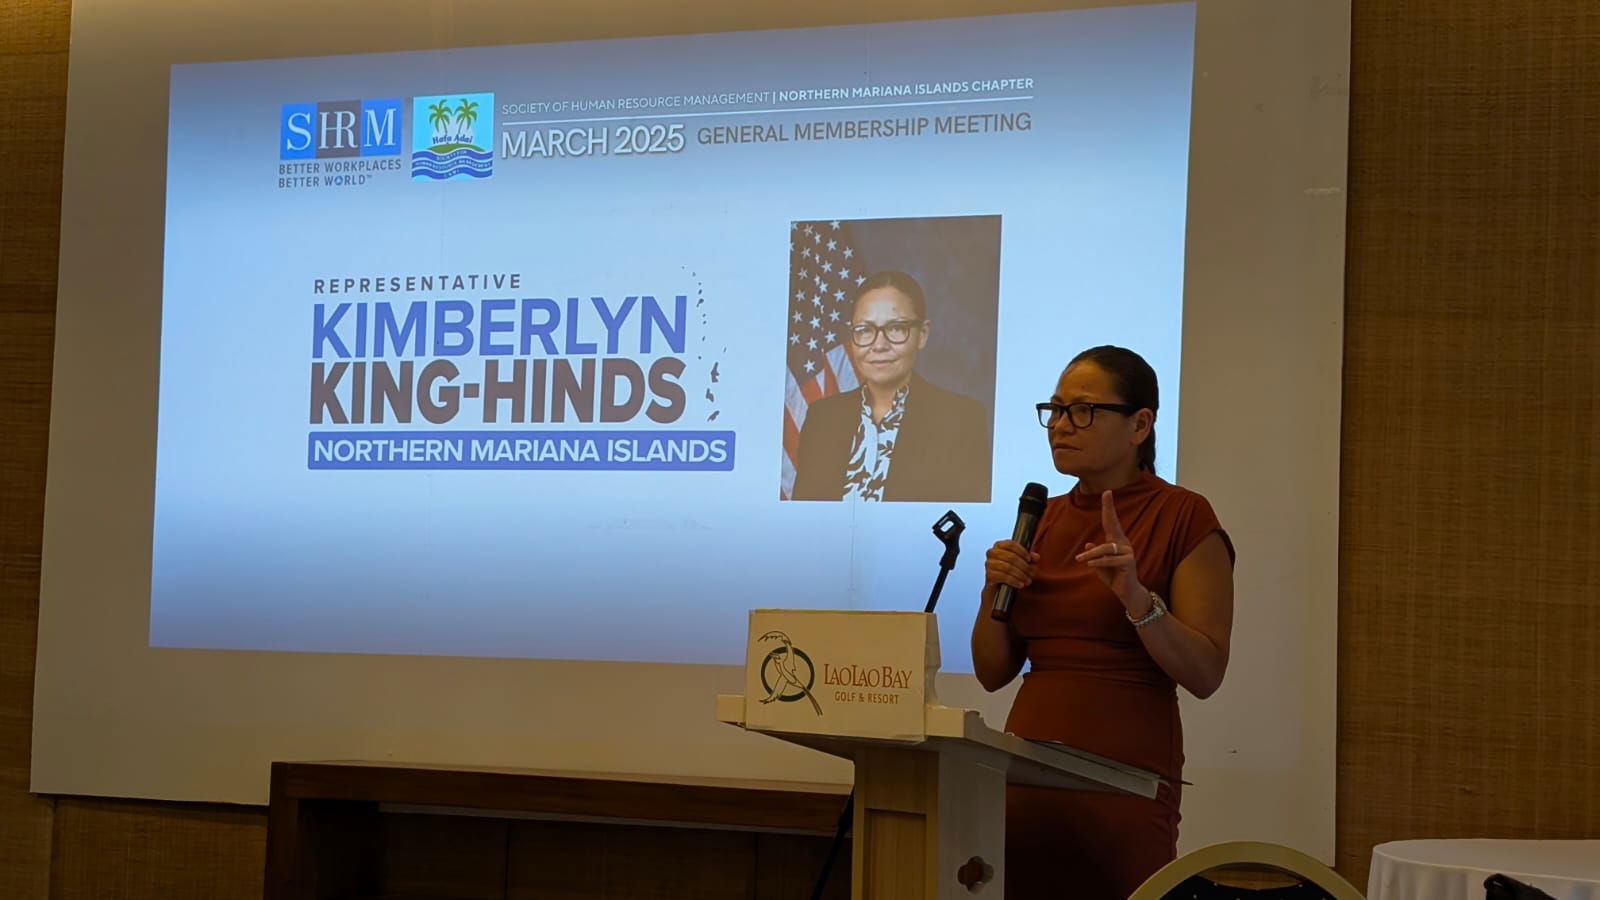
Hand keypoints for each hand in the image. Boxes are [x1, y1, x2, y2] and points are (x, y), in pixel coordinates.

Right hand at [984, 539, 1037, 591]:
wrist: (998, 586)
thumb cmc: (1009, 570)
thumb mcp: (1022, 562)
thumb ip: (1029, 558)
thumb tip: (1036, 556)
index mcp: (999, 545)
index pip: (1011, 544)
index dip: (1022, 552)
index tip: (1029, 559)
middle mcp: (992, 552)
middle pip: (1011, 557)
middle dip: (1024, 566)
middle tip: (1031, 573)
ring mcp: (989, 564)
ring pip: (1008, 567)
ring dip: (1020, 575)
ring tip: (1027, 580)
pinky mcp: (988, 575)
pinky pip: (1003, 577)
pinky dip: (1014, 581)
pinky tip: (1020, 584)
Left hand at [1074, 490, 1147, 611]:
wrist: (1126, 592)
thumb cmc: (1113, 577)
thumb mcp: (1099, 565)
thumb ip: (1095, 555)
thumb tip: (1088, 545)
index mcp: (1116, 541)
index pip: (1111, 522)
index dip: (1108, 508)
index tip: (1107, 492)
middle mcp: (1123, 543)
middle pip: (1113, 524)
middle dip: (1109, 508)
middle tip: (1106, 494)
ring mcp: (1127, 552)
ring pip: (1106, 548)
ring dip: (1091, 554)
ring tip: (1080, 559)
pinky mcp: (1128, 562)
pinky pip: (1111, 560)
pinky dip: (1099, 562)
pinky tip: (1090, 564)